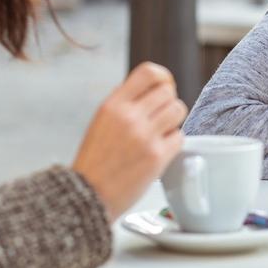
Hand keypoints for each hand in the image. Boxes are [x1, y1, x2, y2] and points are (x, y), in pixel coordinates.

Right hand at [73, 62, 187, 219]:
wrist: (88, 195)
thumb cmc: (95, 162)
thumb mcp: (101, 123)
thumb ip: (123, 105)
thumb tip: (150, 90)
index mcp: (112, 105)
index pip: (149, 72)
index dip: (163, 78)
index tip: (164, 88)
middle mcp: (129, 116)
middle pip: (168, 92)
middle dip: (168, 103)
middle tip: (161, 118)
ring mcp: (144, 135)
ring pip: (178, 110)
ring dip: (173, 121)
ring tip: (161, 133)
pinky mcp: (157, 156)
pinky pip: (179, 137)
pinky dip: (173, 143)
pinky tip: (160, 150)